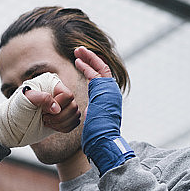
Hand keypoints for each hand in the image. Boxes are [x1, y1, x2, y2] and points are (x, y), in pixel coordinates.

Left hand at [0, 72, 80, 147]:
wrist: (13, 124)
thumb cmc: (17, 109)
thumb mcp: (25, 99)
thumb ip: (41, 98)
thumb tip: (56, 108)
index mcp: (52, 85)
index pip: (68, 95)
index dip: (58, 106)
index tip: (44, 112)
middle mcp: (59, 94)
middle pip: (74, 106)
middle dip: (59, 117)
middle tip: (43, 118)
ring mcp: (62, 106)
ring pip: (76, 115)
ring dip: (62, 123)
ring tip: (46, 122)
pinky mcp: (63, 118)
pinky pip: (75, 123)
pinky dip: (65, 128)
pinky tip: (52, 127)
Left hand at [74, 46, 133, 175]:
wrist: (104, 140)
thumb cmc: (97, 135)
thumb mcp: (94, 118)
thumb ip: (92, 110)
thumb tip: (88, 111)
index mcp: (108, 98)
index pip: (101, 78)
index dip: (91, 68)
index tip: (81, 62)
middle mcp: (112, 92)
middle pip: (102, 69)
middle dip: (90, 59)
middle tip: (79, 51)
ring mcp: (110, 90)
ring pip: (100, 67)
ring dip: (89, 57)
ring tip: (77, 50)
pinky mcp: (105, 91)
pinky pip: (97, 72)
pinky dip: (87, 65)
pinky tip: (77, 61)